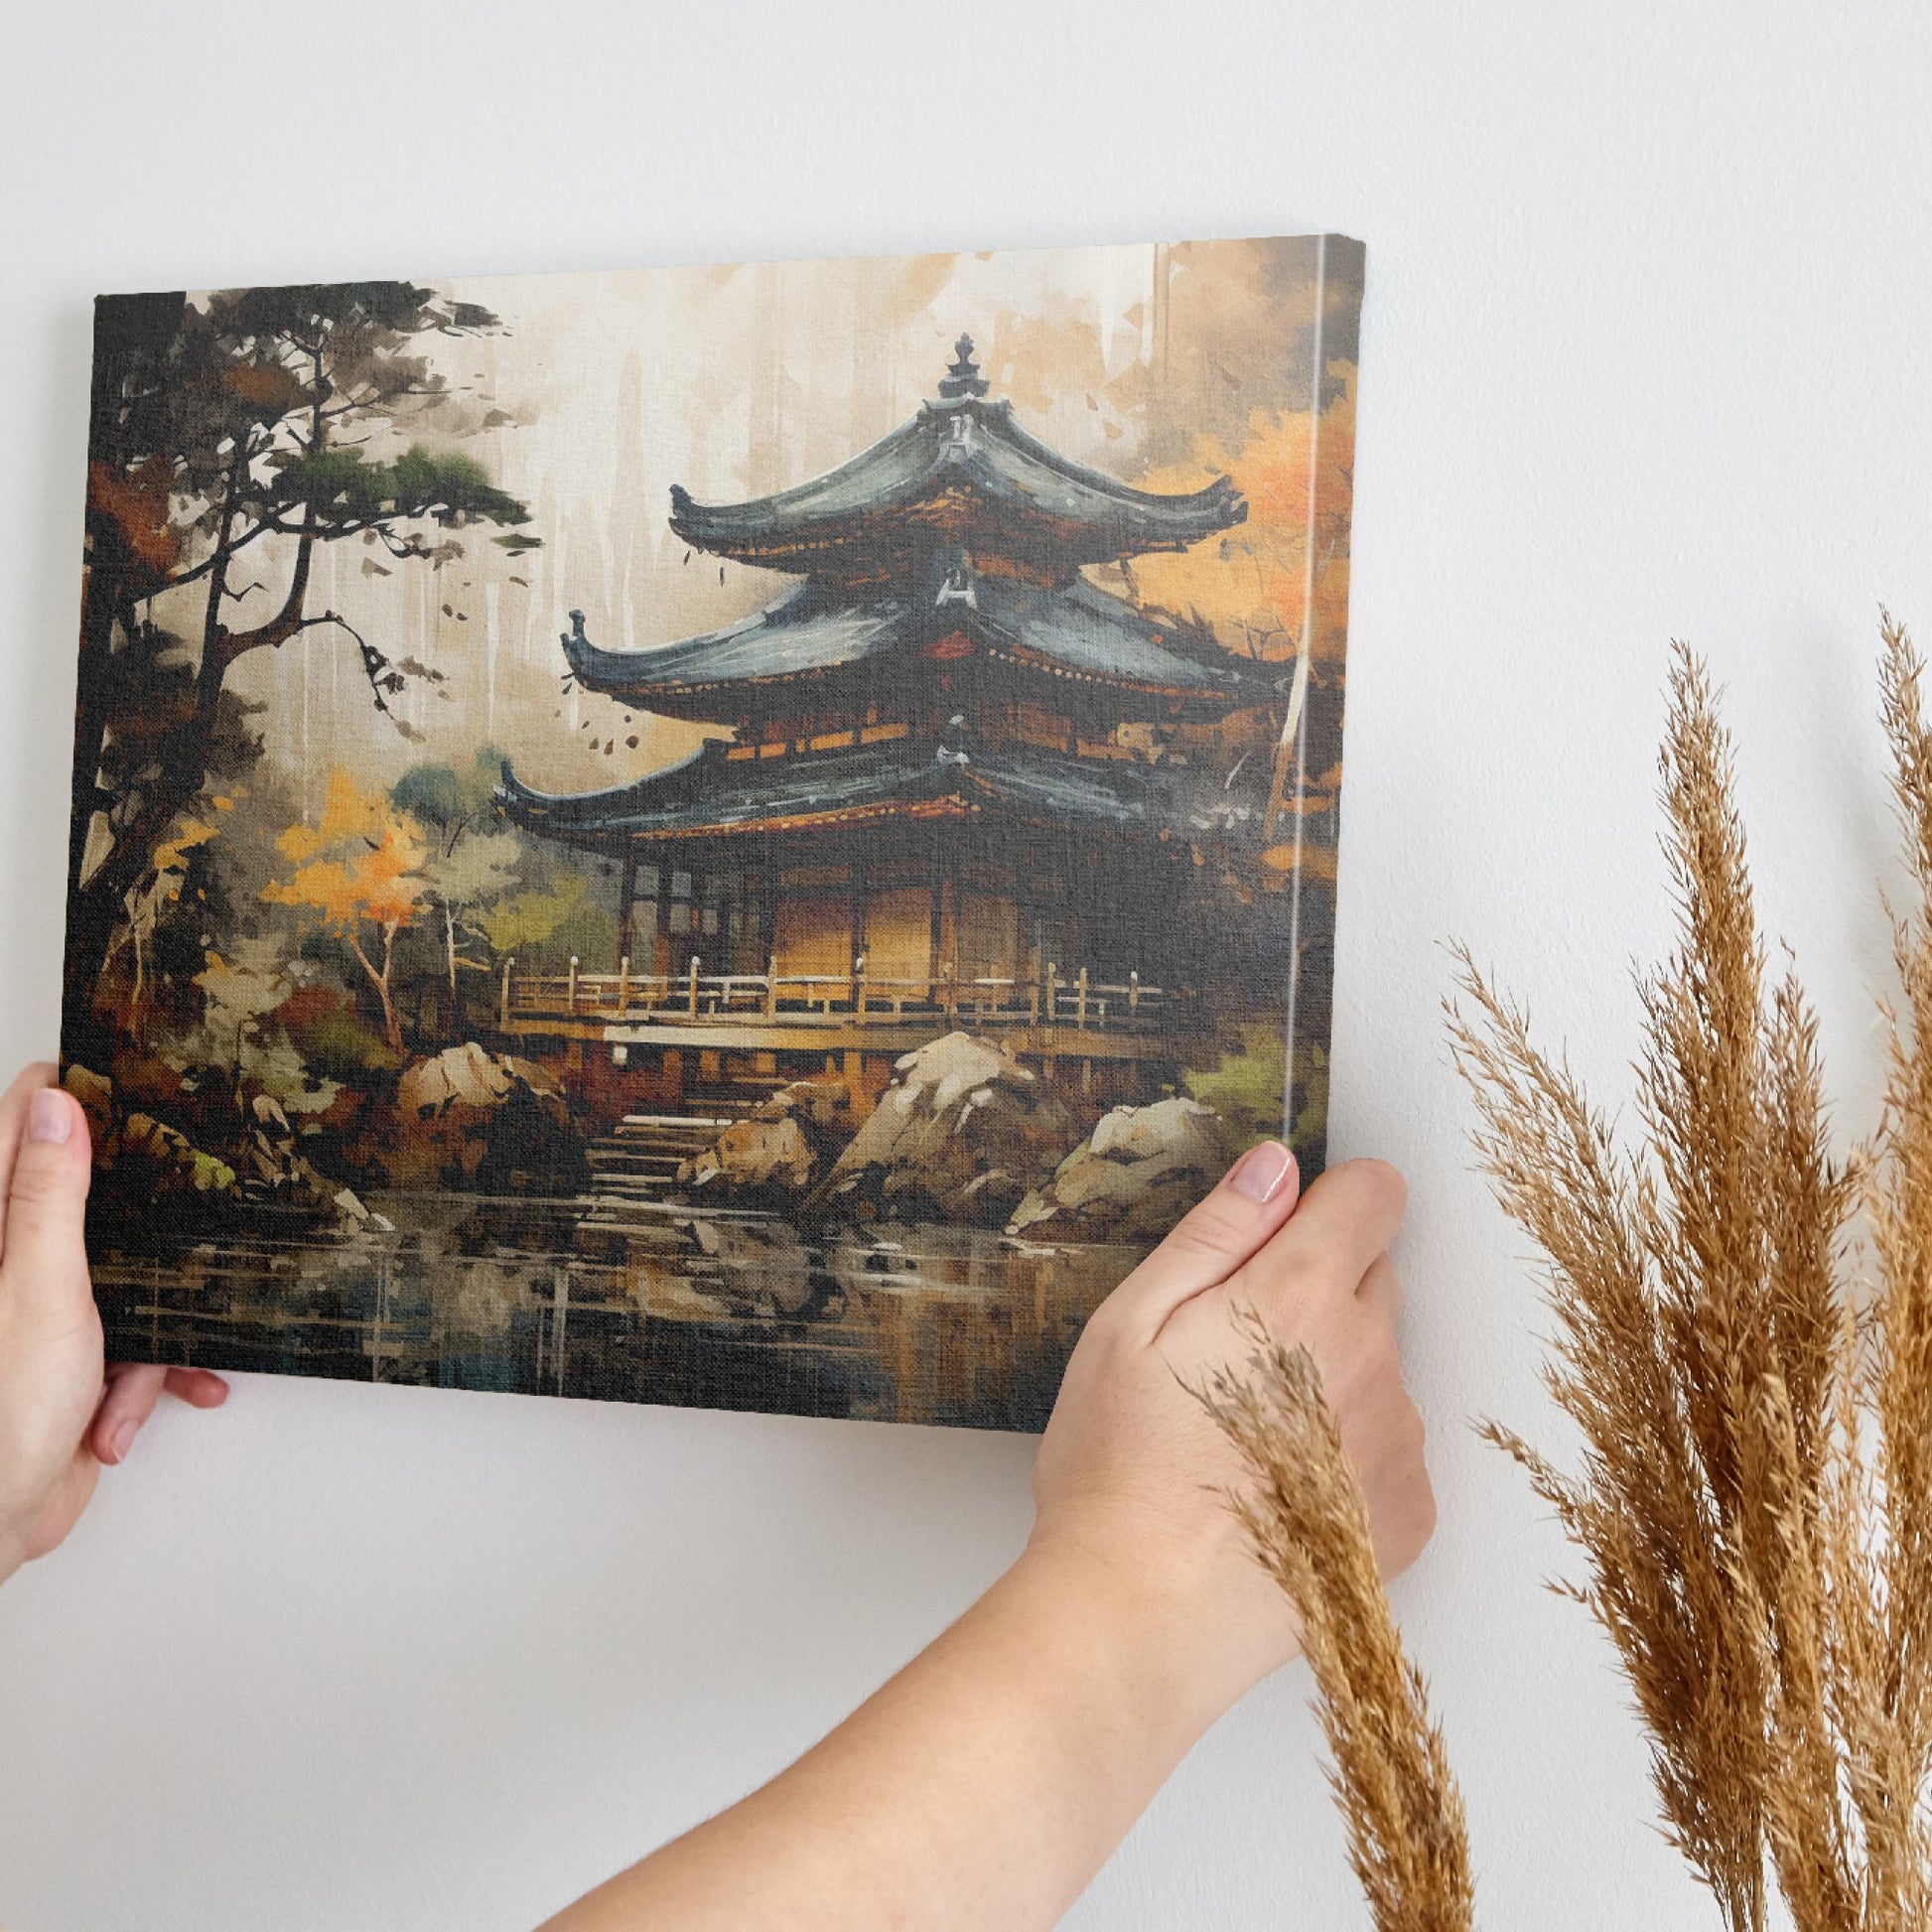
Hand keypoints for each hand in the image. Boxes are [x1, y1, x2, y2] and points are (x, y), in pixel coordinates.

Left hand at [0, 1063, 227, 1583]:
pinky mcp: (72, 1355)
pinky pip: (134, 1339)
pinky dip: (146, 1375)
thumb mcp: (40, 1288)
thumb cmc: (0, 1415)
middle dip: (143, 1219)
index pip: (23, 1123)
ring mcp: (42, 1308)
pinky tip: (133, 1408)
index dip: (74, 1096)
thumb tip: (57, 1105)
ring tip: (144, 1362)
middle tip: (181, 1206)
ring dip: (152, 1322)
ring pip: (127, 1272)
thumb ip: (49, 1196)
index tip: (129, 1083)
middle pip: (87, 1194)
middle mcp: (12, 1260)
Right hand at [1028, 1144, 1433, 1723]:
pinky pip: (1388, 1449)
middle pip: (1375, 1279)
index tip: (1282, 1235)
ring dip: (1332, 1378)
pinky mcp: (1407, 1515)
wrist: (1143, 1616)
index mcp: (1302, 1295)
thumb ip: (1216, 1233)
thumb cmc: (1120, 1470)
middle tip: (1231, 1352)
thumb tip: (1274, 1167)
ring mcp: (1397, 1441)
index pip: (1373, 1195)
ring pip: (1379, 1367)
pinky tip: (1276, 1490)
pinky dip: (1346, 1457)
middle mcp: (1372, 1359)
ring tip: (1243, 1438)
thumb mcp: (1131, 1323)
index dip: (1326, 1201)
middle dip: (1317, 1292)